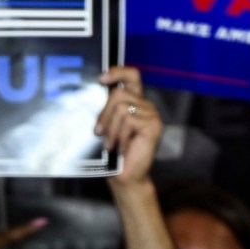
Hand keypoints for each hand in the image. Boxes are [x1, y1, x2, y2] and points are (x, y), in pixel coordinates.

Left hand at [93, 67, 161, 185]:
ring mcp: (152, 115)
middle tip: (99, 133)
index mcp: (135, 102)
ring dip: (111, 129)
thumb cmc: (115, 153)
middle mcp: (146, 105)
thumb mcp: (109, 126)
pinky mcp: (154, 125)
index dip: (118, 72)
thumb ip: (107, 109)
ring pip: (121, 108)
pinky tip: (121, 148)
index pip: (132, 75)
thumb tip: (95, 94)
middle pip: (119, 94)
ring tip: (110, 145)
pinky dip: (119, 136)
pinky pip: (128, 120)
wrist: (127, 176)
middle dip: (104, 114)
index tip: (101, 79)